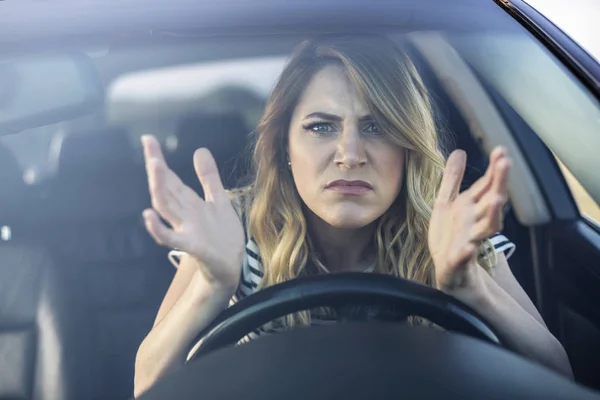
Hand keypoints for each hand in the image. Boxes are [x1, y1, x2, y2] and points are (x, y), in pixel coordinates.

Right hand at [141, 135, 244, 288]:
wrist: (232, 267)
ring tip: (154, 166)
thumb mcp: (219, 201)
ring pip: (167, 207)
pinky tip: (149, 216)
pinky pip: (172, 238)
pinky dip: (158, 228)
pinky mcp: (192, 246)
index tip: (148, 139)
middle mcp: (184, 214)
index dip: (160, 159)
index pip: (171, 178)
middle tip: (148, 145)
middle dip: (156, 168)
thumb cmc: (223, 237)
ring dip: (159, 188)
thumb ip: (209, 178)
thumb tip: (199, 149)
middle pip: (165, 189)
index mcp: (189, 203)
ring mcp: (186, 230)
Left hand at [428, 147, 510, 292]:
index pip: (487, 185)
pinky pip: (464, 257)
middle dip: (499, 183)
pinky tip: (469, 248)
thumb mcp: (446, 202)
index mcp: (472, 207)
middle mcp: (475, 222)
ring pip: (486, 228)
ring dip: (492, 214)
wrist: (447, 269)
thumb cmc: (450, 234)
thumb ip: (453, 178)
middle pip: (492, 201)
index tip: (501, 150)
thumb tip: (460, 151)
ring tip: (496, 199)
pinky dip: (467, 253)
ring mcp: (469, 241)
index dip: (494, 168)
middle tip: (505, 164)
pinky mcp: (458, 261)